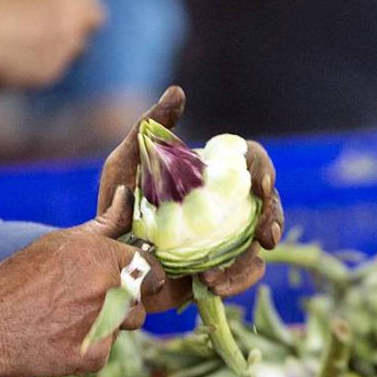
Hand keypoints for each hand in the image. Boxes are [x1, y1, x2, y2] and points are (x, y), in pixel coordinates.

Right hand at [0, 0, 104, 88]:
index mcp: (71, 8)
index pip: (98, 14)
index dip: (87, 10)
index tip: (75, 7)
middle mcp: (72, 37)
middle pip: (83, 37)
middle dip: (71, 31)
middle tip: (49, 23)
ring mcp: (60, 61)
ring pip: (68, 55)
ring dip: (58, 48)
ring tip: (33, 40)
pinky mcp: (46, 79)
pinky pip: (52, 70)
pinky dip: (43, 63)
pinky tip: (23, 54)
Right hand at [0, 198, 161, 376]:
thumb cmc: (17, 280)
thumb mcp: (57, 243)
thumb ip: (101, 224)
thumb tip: (125, 196)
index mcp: (103, 256)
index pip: (150, 267)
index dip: (139, 274)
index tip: (125, 280)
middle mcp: (109, 288)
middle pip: (140, 298)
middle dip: (121, 299)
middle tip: (84, 302)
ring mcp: (105, 325)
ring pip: (125, 324)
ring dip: (108, 323)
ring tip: (70, 319)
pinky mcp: (95, 356)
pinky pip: (104, 350)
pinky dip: (87, 348)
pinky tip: (61, 339)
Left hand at [97, 86, 284, 310]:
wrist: (102, 252)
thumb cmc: (113, 201)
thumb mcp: (126, 161)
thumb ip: (150, 126)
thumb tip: (178, 92)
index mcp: (212, 174)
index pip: (251, 162)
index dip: (263, 169)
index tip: (259, 183)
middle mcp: (226, 205)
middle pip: (267, 205)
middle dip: (274, 218)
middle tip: (264, 234)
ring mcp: (224, 240)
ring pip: (258, 248)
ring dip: (247, 262)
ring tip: (216, 273)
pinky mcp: (217, 271)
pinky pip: (242, 277)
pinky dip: (235, 283)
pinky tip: (211, 284)